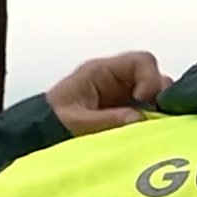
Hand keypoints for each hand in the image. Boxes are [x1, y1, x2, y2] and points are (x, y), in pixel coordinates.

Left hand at [48, 52, 172, 135]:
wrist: (38, 134)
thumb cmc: (50, 122)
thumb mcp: (76, 122)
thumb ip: (107, 120)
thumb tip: (140, 119)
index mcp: (102, 72)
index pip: (141, 61)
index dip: (150, 79)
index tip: (143, 102)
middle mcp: (117, 81)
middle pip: (154, 78)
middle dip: (158, 98)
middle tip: (152, 120)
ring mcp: (123, 97)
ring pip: (156, 97)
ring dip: (156, 113)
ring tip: (148, 130)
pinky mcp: (126, 114)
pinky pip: (148, 114)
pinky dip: (152, 123)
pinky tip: (145, 135)